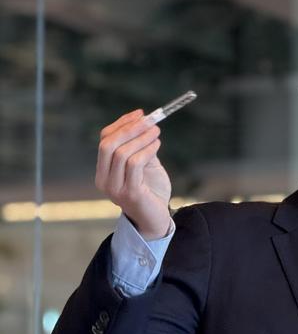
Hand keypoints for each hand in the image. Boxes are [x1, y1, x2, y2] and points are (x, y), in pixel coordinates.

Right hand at [95, 109, 171, 239]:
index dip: (122, 124)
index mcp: (103, 171)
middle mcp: (104, 180)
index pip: (105, 140)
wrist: (156, 219)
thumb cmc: (150, 191)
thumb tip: (145, 122)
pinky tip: (157, 144)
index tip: (140, 113)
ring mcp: (115, 188)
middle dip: (129, 128)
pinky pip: (135, 164)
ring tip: (156, 131)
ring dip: (141, 138)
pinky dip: (146, 150)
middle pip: (108, 145)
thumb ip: (140, 147)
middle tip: (149, 120)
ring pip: (121, 153)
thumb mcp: (145, 165)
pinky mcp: (130, 193)